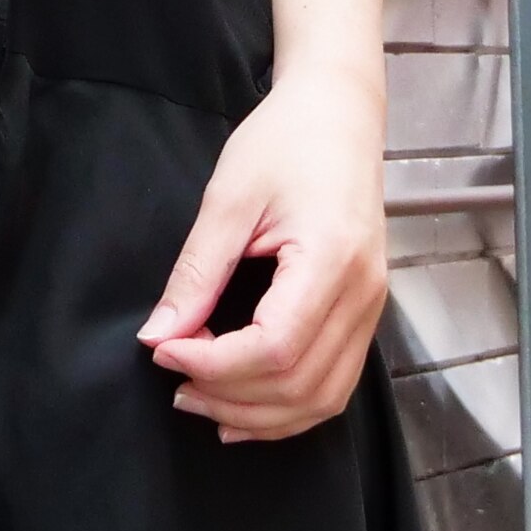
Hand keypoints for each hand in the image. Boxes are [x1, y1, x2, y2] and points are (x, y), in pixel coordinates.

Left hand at [137, 62, 387, 441]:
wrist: (339, 115)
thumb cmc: (285, 142)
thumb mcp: (228, 199)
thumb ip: (196, 273)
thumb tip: (158, 335)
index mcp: (332, 260)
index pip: (274, 347)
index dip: (214, 364)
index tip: (165, 351)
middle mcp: (363, 295)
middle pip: (299, 384)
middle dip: (229, 397)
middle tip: (174, 382)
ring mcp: (372, 308)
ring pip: (322, 398)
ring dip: (259, 415)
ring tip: (200, 399)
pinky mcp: (365, 313)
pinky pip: (334, 384)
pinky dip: (288, 407)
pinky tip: (243, 404)